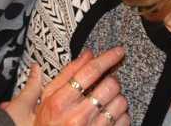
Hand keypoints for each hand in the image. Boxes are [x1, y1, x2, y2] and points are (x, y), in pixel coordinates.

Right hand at [3, 47, 129, 125]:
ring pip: (121, 102)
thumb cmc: (46, 125)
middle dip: (111, 81)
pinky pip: (125, 120)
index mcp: (60, 102)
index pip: (90, 72)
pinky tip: (109, 116)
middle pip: (110, 85)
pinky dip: (121, 115)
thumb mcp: (45, 98)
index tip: (118, 51)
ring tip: (105, 103)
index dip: (107, 58)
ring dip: (117, 99)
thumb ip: (65, 75)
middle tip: (105, 85)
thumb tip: (87, 54)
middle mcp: (76, 116)